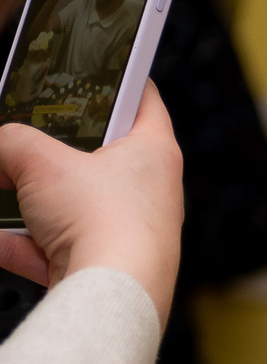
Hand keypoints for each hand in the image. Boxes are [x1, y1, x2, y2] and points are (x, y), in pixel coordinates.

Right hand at [0, 81, 182, 323]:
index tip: (96, 66)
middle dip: (55, 147)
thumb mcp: (37, 160)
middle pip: (99, 155)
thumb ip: (9, 142)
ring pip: (71, 205)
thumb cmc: (101, 222)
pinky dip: (23, 246)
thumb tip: (2, 148)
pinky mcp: (107, 269)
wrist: (113, 298)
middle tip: (26, 131)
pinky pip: (54, 250)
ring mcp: (130, 233)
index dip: (119, 75)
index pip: (144, 98)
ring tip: (5, 183)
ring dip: (31, 200)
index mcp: (154, 152)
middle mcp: (151, 193)